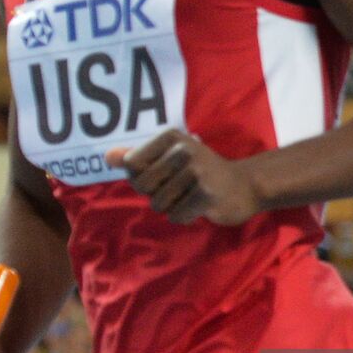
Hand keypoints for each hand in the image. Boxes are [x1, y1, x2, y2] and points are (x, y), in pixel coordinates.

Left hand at [106, 129, 261, 225]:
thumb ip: (138, 157)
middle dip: (156, 194)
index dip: (142, 177)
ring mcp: (196, 172)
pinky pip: (176, 215)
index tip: (164, 174)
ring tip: (191, 195)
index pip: (132, 165)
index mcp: (171, 137)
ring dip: (172, 206)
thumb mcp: (170, 157)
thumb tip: (107, 157)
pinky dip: (185, 216)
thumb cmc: (201, 171)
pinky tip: (200, 206)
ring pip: (158, 203)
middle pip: (142, 185)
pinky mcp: (206, 194)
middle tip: (179, 187)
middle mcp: (183, 149)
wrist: (245, 185)